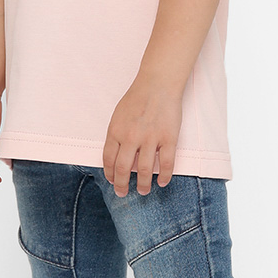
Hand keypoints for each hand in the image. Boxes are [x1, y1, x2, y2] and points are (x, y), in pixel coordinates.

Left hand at [102, 77, 181, 196]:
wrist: (158, 84)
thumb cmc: (137, 97)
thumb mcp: (118, 115)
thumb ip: (116, 135)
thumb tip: (116, 156)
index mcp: (116, 131)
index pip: (108, 159)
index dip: (109, 173)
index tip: (112, 181)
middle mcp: (131, 137)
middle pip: (123, 169)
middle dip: (121, 185)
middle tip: (122, 193)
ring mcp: (150, 138)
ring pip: (144, 170)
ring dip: (143, 184)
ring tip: (143, 191)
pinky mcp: (168, 138)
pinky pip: (166, 163)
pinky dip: (164, 176)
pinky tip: (162, 182)